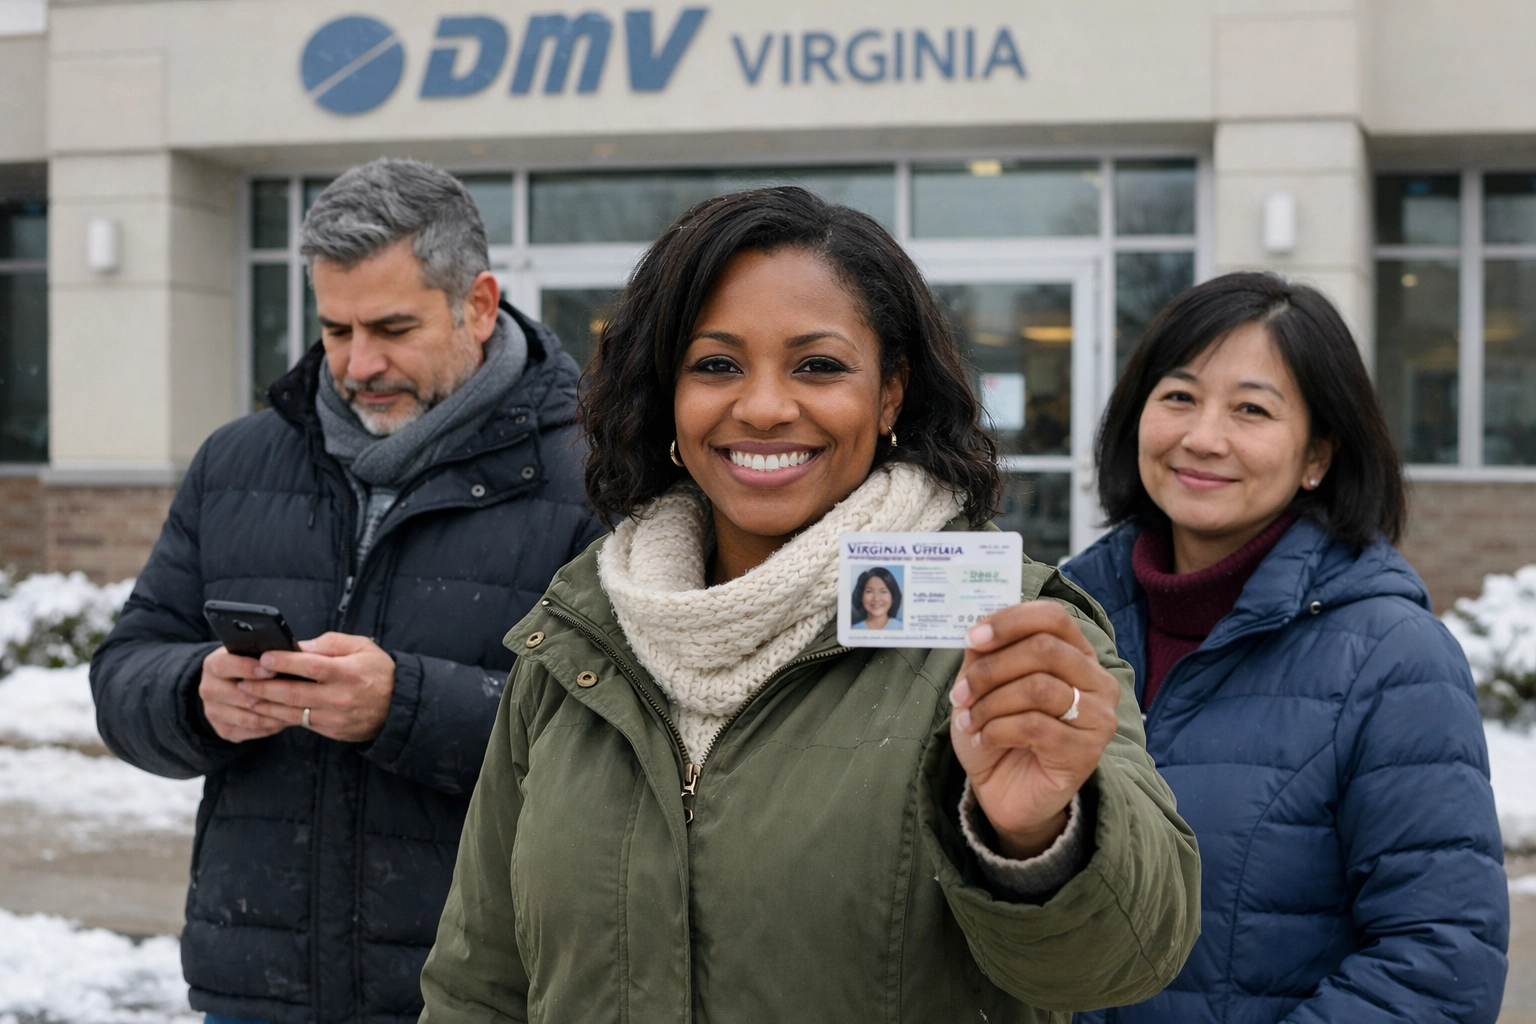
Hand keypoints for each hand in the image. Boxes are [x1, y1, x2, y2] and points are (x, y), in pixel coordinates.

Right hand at [199, 647, 288, 742]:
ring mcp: (213, 712)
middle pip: (239, 696)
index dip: (248, 669)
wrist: (228, 685)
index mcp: (212, 665)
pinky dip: (271, 726)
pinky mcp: (223, 730)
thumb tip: (287, 655)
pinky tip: (286, 719)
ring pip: (248, 718)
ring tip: (296, 709)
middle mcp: (208, 689)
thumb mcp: (249, 652)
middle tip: (294, 695)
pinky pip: (251, 731)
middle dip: (268, 696)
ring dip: (274, 715)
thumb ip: (262, 653)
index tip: (272, 670)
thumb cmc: (247, 664)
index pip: (224, 666)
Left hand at [236, 632, 396, 743]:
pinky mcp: (332, 731)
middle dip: (264, 688)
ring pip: (292, 713)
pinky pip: (301, 724)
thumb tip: (301, 646)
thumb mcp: (362, 647)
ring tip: (246, 698)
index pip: (310, 666)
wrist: (398, 707)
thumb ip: (331, 643)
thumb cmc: (379, 671)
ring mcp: (335, 718)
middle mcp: (340, 697)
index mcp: (348, 672)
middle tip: (242, 682)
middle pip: (294, 693)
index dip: (284, 662)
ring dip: (266, 706)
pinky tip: (267, 709)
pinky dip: (281, 717)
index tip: (263, 657)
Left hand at [948, 601, 1117, 857]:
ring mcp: (1098, 716)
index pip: (1054, 617)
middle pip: (1044, 649)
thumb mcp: (984, 685)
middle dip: (991, 669)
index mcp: (1076, 653)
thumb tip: (977, 626)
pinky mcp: (1087, 752)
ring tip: (969, 720)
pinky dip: (997, 730)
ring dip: (990, 704)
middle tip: (960, 692)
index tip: (972, 638)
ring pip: (1038, 688)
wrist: (1005, 790)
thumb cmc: (999, 731)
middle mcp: (1096, 680)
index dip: (1010, 621)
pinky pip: (1034, 727)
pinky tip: (983, 740)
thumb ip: (985, 653)